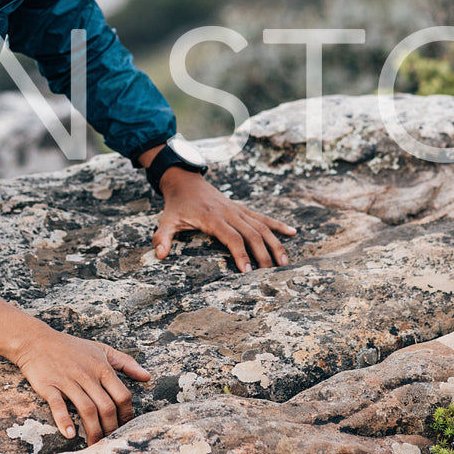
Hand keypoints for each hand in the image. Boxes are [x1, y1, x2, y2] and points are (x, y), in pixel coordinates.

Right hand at [0, 290, 148, 444]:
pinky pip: (59, 406)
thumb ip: (126, 363)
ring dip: (93, 430)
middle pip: (106, 406)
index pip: (122, 395)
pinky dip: (65, 421)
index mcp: (102, 367)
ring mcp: (68, 381)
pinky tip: (71, 434)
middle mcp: (87, 375)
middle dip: (111, 428)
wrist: (37, 341)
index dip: (127, 415)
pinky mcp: (49, 387)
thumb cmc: (71, 347)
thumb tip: (148, 377)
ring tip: (95, 444)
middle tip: (111, 442)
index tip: (126, 428)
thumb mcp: (101, 350)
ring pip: (86, 409)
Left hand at [153, 169, 296, 272]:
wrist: (185, 180)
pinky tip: (293, 232)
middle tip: (272, 273)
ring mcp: (238, 210)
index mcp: (213, 218)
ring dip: (275, 243)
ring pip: (261, 226)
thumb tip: (160, 254)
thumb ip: (163, 237)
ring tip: (285, 261)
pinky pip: (263, 217)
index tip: (248, 271)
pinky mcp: (242, 208)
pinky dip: (278, 225)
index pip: (232, 238)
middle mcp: (229, 213)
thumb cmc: (177, 204)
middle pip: (252, 234)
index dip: (241, 254)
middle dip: (263, 254)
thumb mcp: (166, 220)